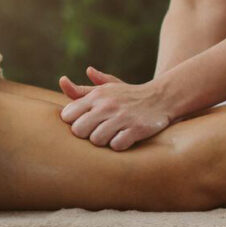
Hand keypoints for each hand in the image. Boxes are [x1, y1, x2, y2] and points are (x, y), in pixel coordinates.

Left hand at [58, 67, 172, 150]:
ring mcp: (122, 117)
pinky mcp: (137, 128)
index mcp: (97, 95)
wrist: (162, 97)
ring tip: (112, 136)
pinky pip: (117, 145)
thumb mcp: (108, 88)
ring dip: (103, 142)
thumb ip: (85, 89)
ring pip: (97, 140)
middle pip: (79, 130)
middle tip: (98, 133)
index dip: (74, 123)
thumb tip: (63, 81)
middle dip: (86, 135)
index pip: (68, 115)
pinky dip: (120, 145)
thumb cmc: (130, 95)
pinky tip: (125, 139)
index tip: (85, 124)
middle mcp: (107, 105)